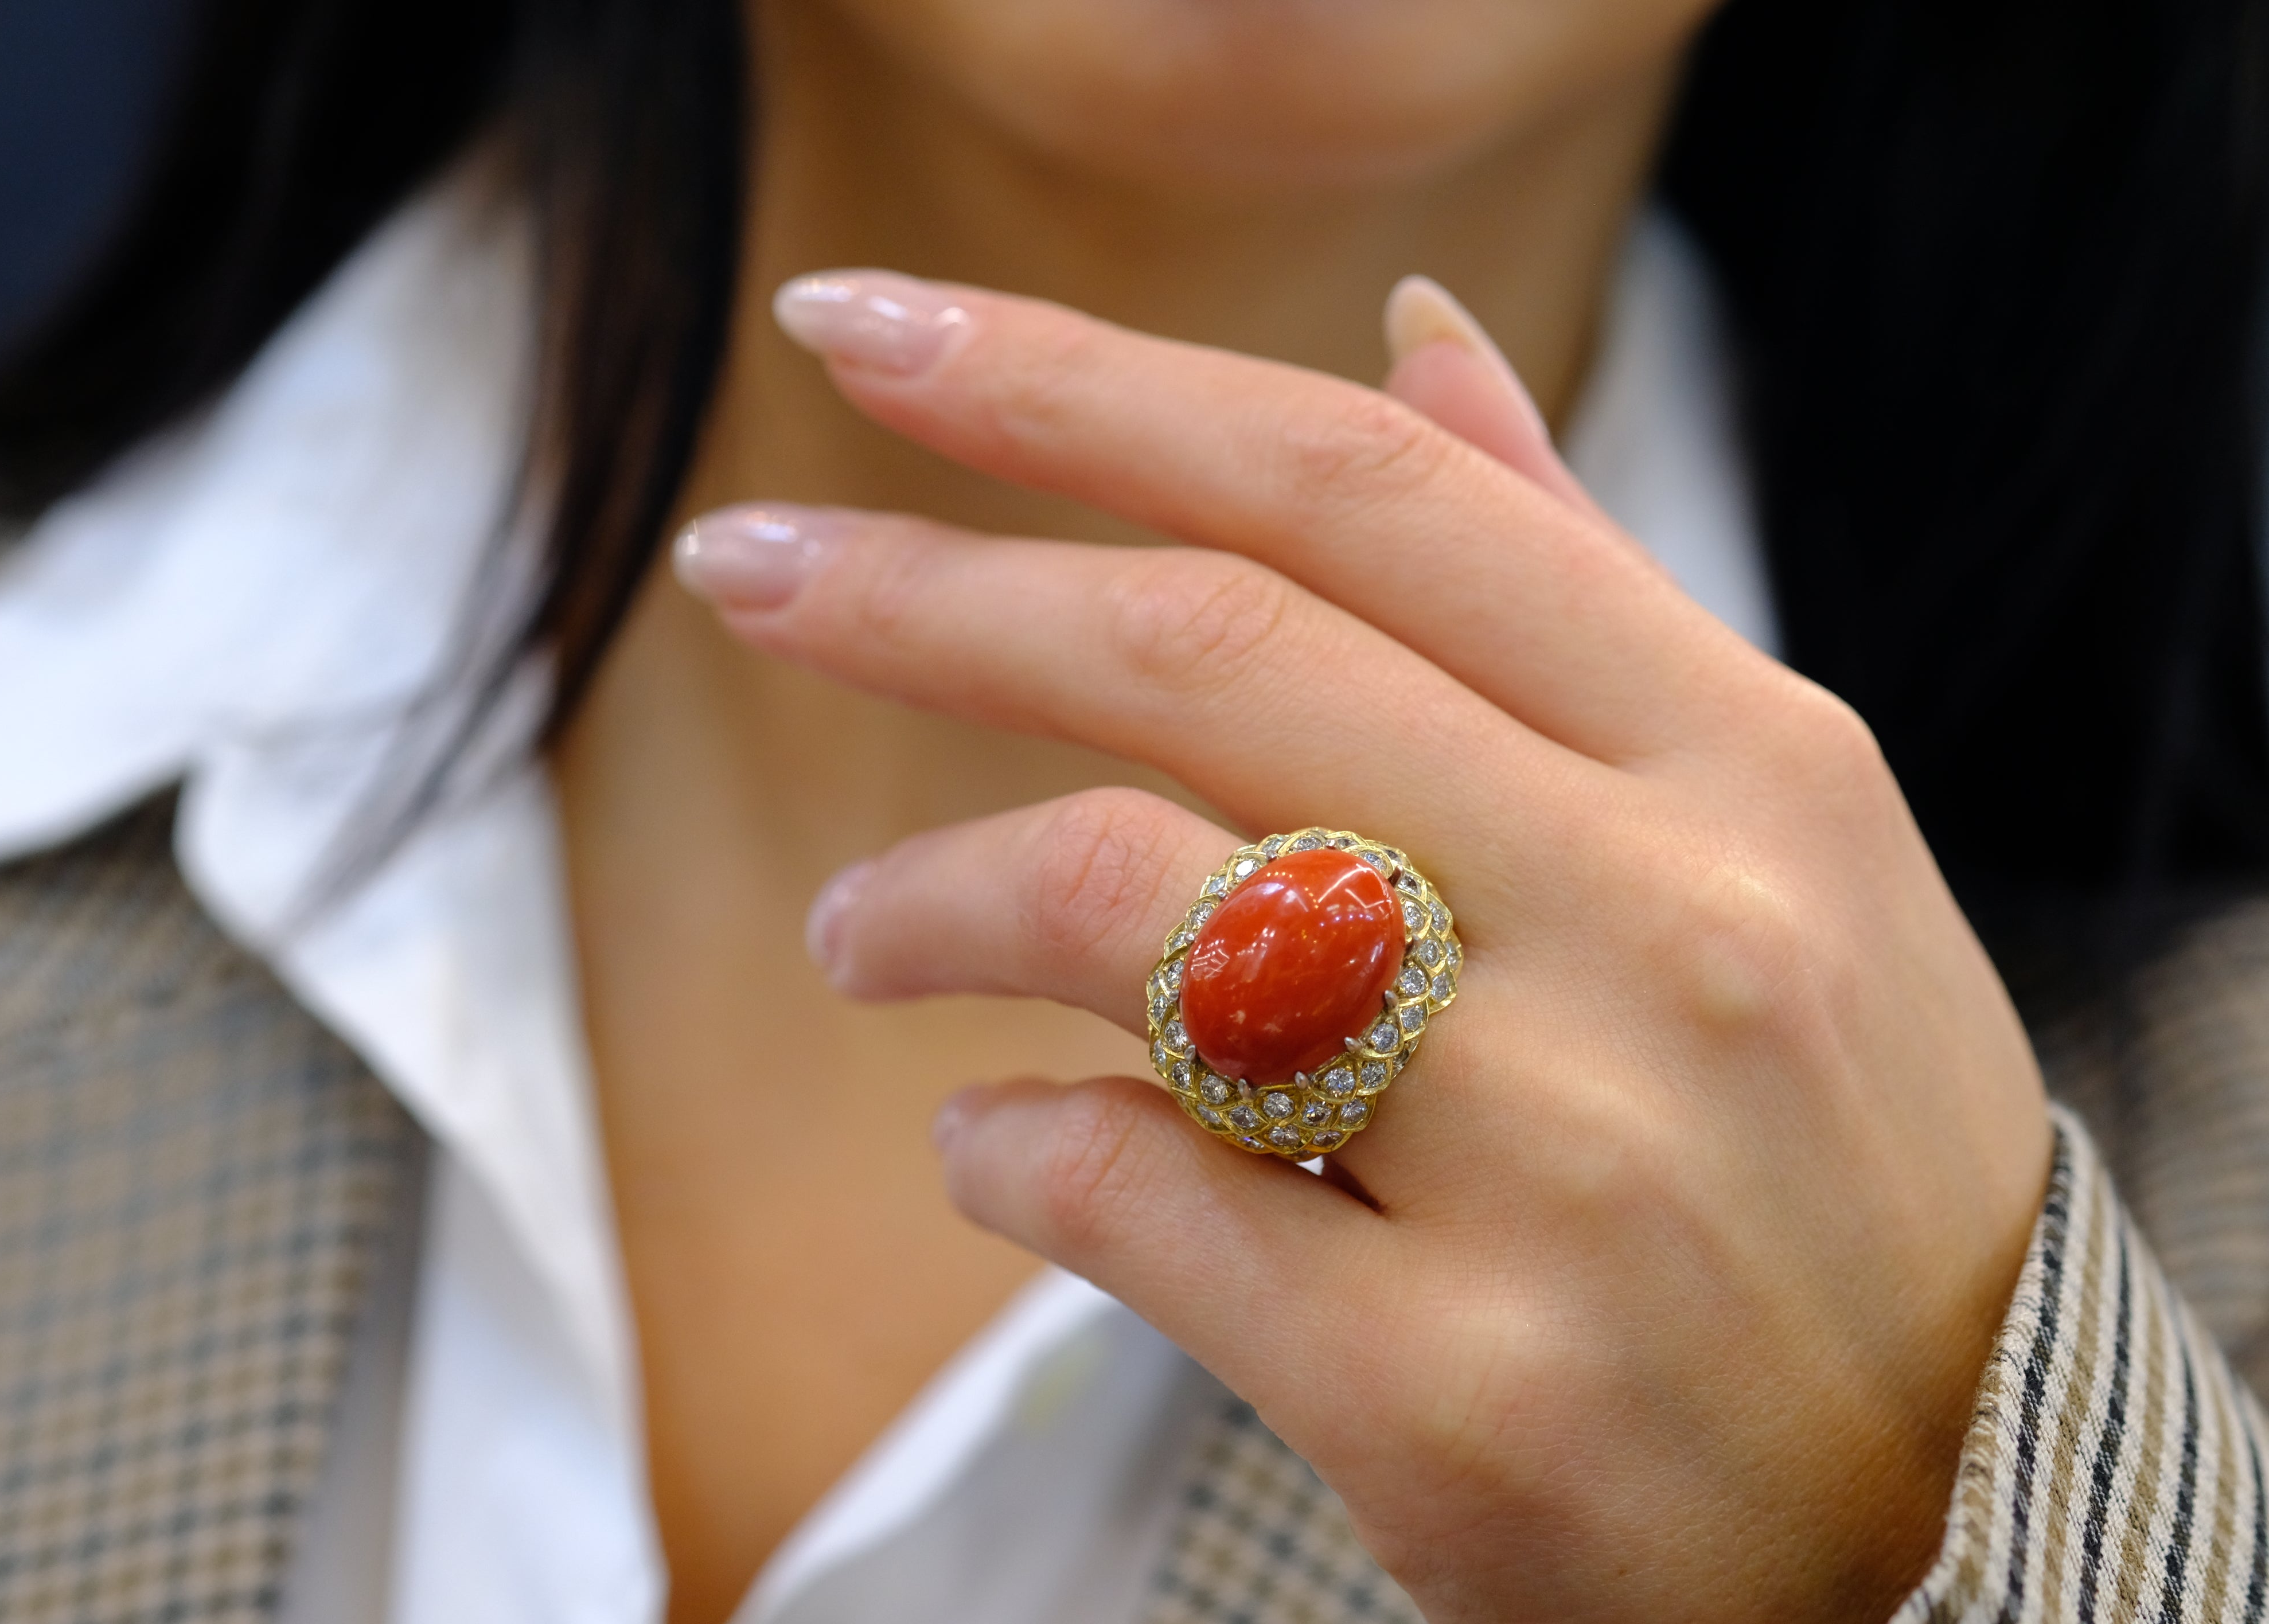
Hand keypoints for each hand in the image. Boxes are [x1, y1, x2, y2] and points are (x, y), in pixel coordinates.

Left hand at [673, 271, 2055, 1620]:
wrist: (1952, 1513)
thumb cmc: (1825, 1145)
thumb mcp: (1774, 837)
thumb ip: (1575, 591)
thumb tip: (1408, 340)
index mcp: (1747, 763)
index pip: (1353, 489)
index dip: (1082, 385)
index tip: (872, 334)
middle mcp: (1671, 926)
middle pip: (1205, 651)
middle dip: (922, 589)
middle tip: (746, 566)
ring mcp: (1572, 1163)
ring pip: (1137, 904)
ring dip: (929, 894)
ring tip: (861, 935)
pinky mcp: (1458, 1392)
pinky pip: (1129, 1189)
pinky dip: (1007, 1147)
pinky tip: (999, 1144)